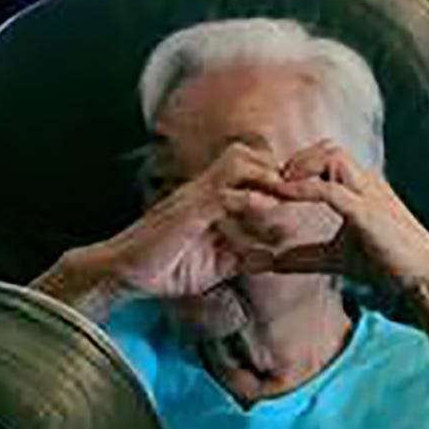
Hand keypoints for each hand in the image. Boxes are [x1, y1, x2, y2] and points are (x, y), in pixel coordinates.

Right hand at [85, 143, 301, 301]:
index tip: (305, 188)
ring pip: (238, 163)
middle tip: (300, 188)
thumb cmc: (167, 266)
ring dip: (266, 176)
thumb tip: (272, 260)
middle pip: (248, 154)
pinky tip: (267, 209)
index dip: (278, 175)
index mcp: (213, 197)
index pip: (250, 169)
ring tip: (287, 196)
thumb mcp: (217, 263)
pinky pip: (223, 193)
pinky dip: (248, 198)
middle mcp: (205, 188)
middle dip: (278, 168)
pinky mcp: (188, 210)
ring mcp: (195, 195)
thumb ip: (244, 256)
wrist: (122, 274)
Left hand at [257, 141, 428, 297]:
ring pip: (332, 155)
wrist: (426, 277)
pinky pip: (331, 189)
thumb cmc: (389, 263)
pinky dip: (304, 189)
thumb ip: (302, 256)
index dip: (297, 166)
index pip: (327, 157)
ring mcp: (369, 194)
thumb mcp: (335, 257)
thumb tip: (265, 262)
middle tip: (272, 185)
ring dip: (300, 167)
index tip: (270, 187)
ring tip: (277, 188)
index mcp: (361, 188)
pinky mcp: (368, 212)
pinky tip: (284, 196)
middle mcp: (367, 183)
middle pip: (327, 147)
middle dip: (296, 160)